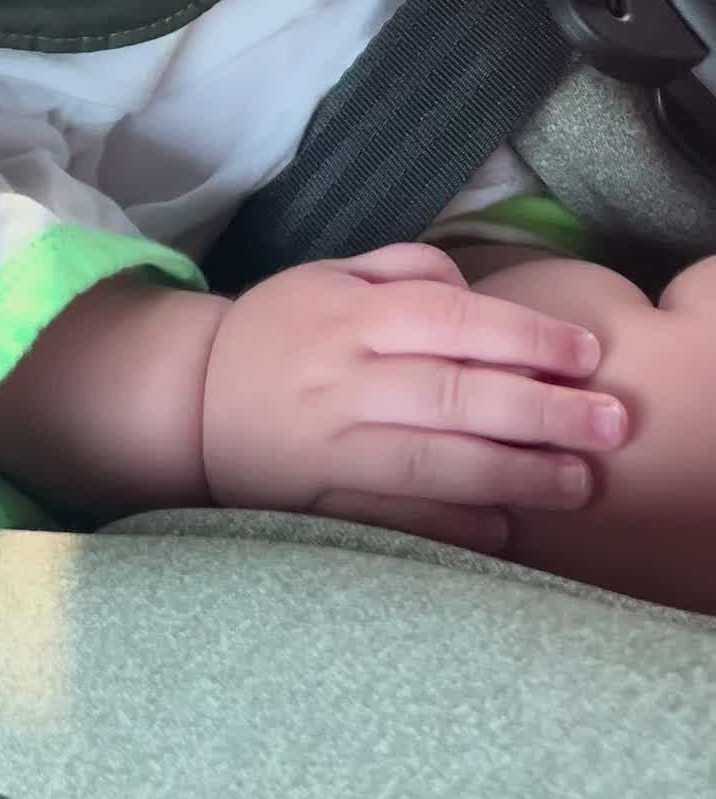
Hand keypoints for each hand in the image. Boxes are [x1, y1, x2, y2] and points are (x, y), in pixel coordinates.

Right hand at [202, 243, 627, 553]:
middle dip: (541, 412)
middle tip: (608, 424)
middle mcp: (341, 380)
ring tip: (577, 482)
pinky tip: (506, 527)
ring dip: (513, 475)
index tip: (585, 355)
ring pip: (431, 463)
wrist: (189, 400)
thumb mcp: (329, 274)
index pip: (450, 320)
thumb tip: (476, 293)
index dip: (524, 338)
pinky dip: (452, 526)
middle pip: (454, 396)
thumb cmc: (280, 332)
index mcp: (350, 315)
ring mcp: (328, 449)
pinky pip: (393, 519)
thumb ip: (406, 270)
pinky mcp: (316, 505)